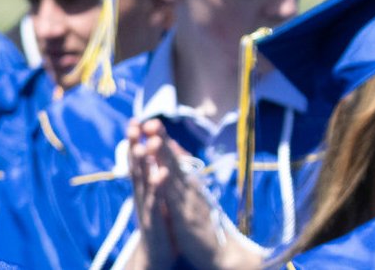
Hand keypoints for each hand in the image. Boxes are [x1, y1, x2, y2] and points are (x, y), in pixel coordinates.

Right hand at [125, 119, 174, 268]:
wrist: (156, 257)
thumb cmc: (159, 226)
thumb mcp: (155, 199)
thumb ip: (152, 179)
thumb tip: (151, 159)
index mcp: (144, 189)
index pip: (137, 161)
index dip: (135, 141)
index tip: (134, 120)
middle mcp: (141, 195)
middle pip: (136, 166)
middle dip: (134, 145)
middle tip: (132, 125)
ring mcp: (145, 207)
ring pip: (143, 181)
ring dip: (143, 163)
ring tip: (143, 144)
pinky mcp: (153, 220)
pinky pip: (155, 201)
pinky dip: (157, 187)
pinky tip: (160, 174)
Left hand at [141, 120, 262, 268]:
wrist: (224, 253)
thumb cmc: (207, 224)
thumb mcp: (194, 195)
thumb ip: (184, 173)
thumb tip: (175, 151)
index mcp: (189, 184)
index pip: (174, 157)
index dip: (163, 139)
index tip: (150, 121)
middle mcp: (189, 188)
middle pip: (174, 160)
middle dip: (162, 140)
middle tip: (151, 121)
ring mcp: (189, 201)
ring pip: (174, 174)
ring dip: (163, 156)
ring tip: (153, 139)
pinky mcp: (187, 217)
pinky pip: (175, 199)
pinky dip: (167, 184)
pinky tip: (160, 172)